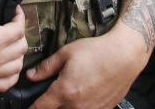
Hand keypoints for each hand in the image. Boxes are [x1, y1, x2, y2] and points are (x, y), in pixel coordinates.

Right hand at [0, 0, 27, 91]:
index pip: (18, 29)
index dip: (19, 18)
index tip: (14, 13)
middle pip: (21, 47)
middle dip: (19, 34)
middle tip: (12, 26)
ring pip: (17, 66)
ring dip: (17, 55)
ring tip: (10, 45)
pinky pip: (5, 84)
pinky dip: (10, 75)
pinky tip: (6, 67)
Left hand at [27, 29, 146, 108]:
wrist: (125, 55)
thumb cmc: (97, 52)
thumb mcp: (66, 53)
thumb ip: (46, 67)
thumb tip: (31, 75)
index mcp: (65, 91)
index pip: (40, 108)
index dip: (32, 107)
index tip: (30, 106)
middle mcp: (77, 106)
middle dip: (51, 105)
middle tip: (54, 93)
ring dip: (66, 106)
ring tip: (72, 91)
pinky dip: (82, 106)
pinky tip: (85, 94)